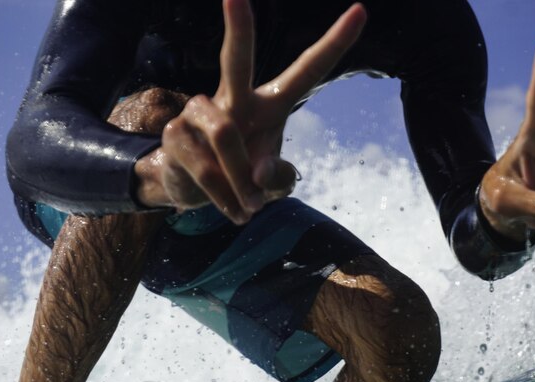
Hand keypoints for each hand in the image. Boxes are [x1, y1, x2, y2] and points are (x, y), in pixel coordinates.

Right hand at [135, 0, 366, 223]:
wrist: (195, 191)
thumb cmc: (242, 177)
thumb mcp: (271, 183)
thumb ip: (277, 179)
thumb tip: (257, 175)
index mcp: (270, 103)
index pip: (306, 70)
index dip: (333, 43)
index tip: (361, 11)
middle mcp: (234, 98)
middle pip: (236, 60)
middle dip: (238, 28)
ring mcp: (198, 111)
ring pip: (225, 135)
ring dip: (238, 179)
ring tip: (249, 207)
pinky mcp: (174, 132)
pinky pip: (203, 164)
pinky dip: (222, 195)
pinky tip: (231, 208)